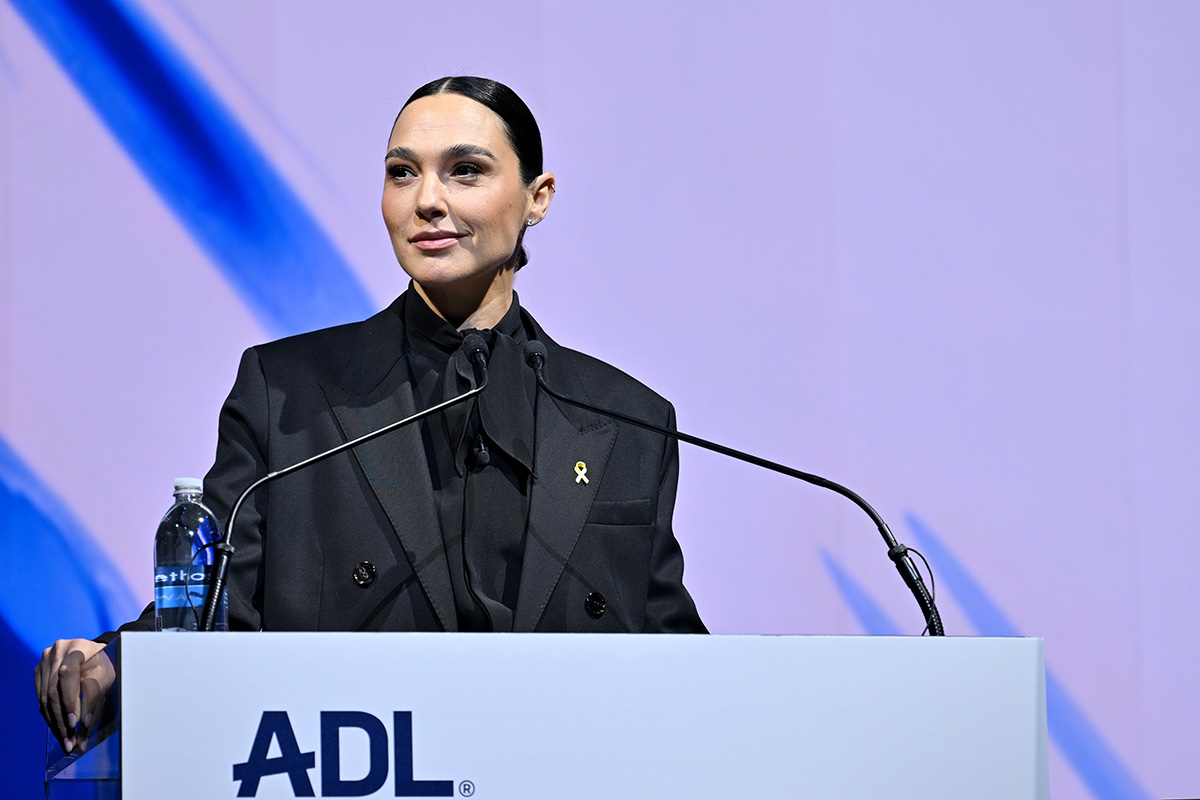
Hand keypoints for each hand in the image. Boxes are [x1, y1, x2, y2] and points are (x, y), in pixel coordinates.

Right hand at [34, 638, 114, 753]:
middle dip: (62, 720)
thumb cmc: (104, 665)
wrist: (95, 654)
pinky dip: (50, 716)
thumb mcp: (106, 677)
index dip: (70, 700)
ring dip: (55, 723)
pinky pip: (40, 698)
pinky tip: (59, 730)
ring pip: (45, 698)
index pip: (68, 674)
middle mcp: (58, 651)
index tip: (76, 722)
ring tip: (66, 741)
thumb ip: (95, 700)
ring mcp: (45, 660)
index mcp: (78, 647)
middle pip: (54, 690)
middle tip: (71, 741)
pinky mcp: (39, 671)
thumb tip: (85, 730)